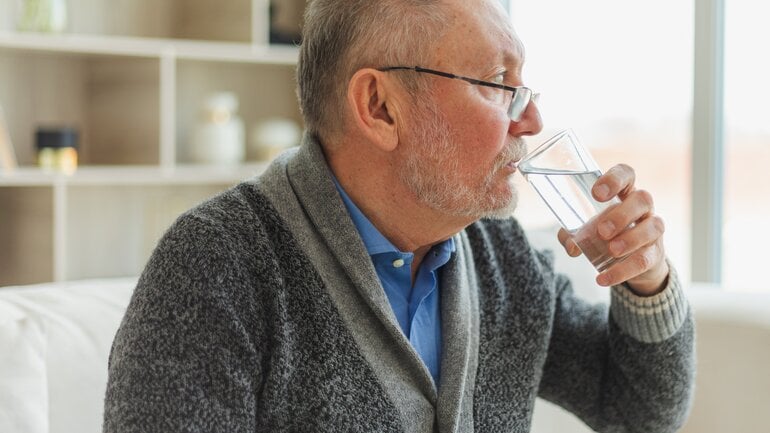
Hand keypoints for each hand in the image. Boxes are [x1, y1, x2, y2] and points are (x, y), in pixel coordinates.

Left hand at [557, 164, 668, 295]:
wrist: (631, 263)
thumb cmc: (606, 235)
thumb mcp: (587, 230)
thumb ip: (573, 234)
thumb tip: (571, 245)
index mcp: (624, 192)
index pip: (626, 174)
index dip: (614, 179)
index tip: (596, 194)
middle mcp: (643, 207)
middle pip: (643, 198)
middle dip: (622, 214)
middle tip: (602, 231)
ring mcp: (653, 229)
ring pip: (653, 226)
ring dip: (631, 238)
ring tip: (611, 250)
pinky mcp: (656, 253)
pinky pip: (645, 259)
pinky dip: (622, 270)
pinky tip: (603, 278)